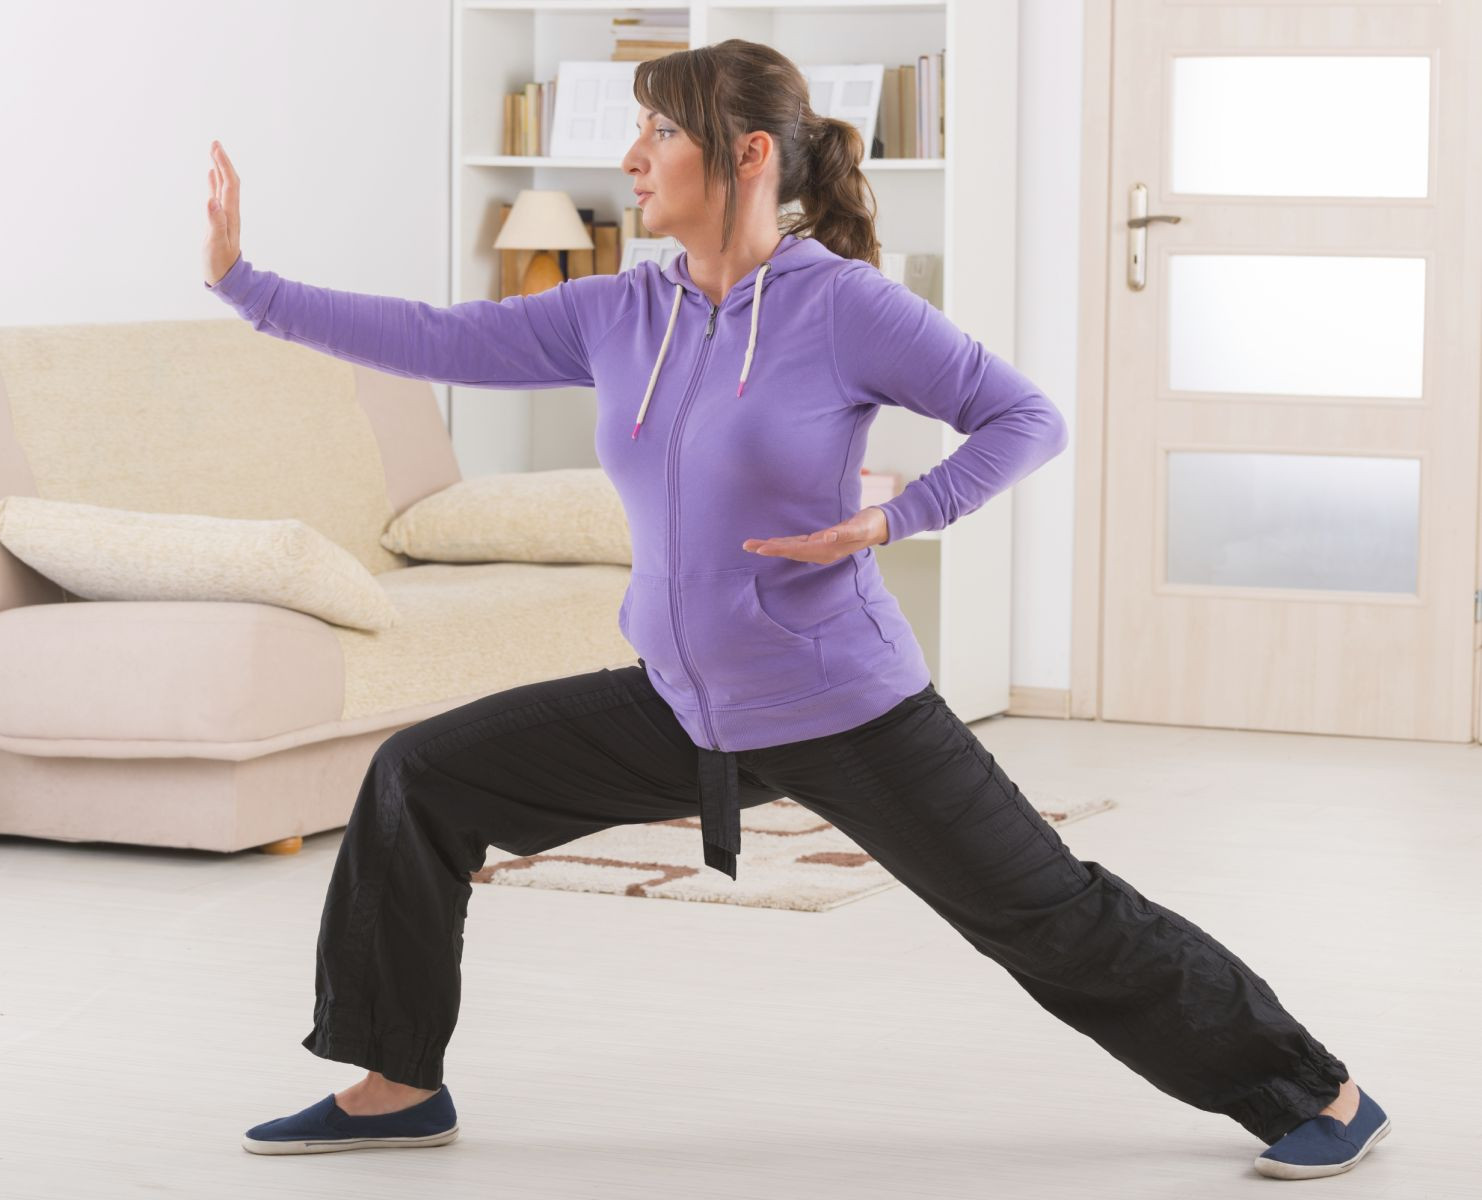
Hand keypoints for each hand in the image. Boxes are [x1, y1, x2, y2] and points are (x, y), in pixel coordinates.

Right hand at [203, 140, 241, 286]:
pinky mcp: (218, 221)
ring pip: (223, 187)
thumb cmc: (220, 264)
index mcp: (229, 215)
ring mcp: (224, 216)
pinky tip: (211, 176)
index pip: (229, 184)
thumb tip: (211, 200)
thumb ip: (215, 222)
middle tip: (215, 143)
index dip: (223, 165)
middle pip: (229, 182)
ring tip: (213, 154)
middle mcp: (229, 212)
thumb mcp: (216, 244)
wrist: (227, 278)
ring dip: (219, 169)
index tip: (216, 148)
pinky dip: (214, 184)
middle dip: (223, 162)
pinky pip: (217, 197)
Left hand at [742, 506, 889, 563]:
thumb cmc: (867, 526)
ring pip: (790, 548)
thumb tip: (826, 537)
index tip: (761, 548)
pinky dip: (783, 543)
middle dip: (768, 548)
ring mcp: (818, 548)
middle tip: (746, 545)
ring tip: (753, 545)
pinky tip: (772, 543)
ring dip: (772, 546)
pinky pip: (796, 544)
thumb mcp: (858, 529)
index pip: (796, 550)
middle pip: (789, 550)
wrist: (877, 526)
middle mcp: (819, 551)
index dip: (778, 548)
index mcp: (825, 550)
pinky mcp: (819, 541)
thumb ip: (842, 533)